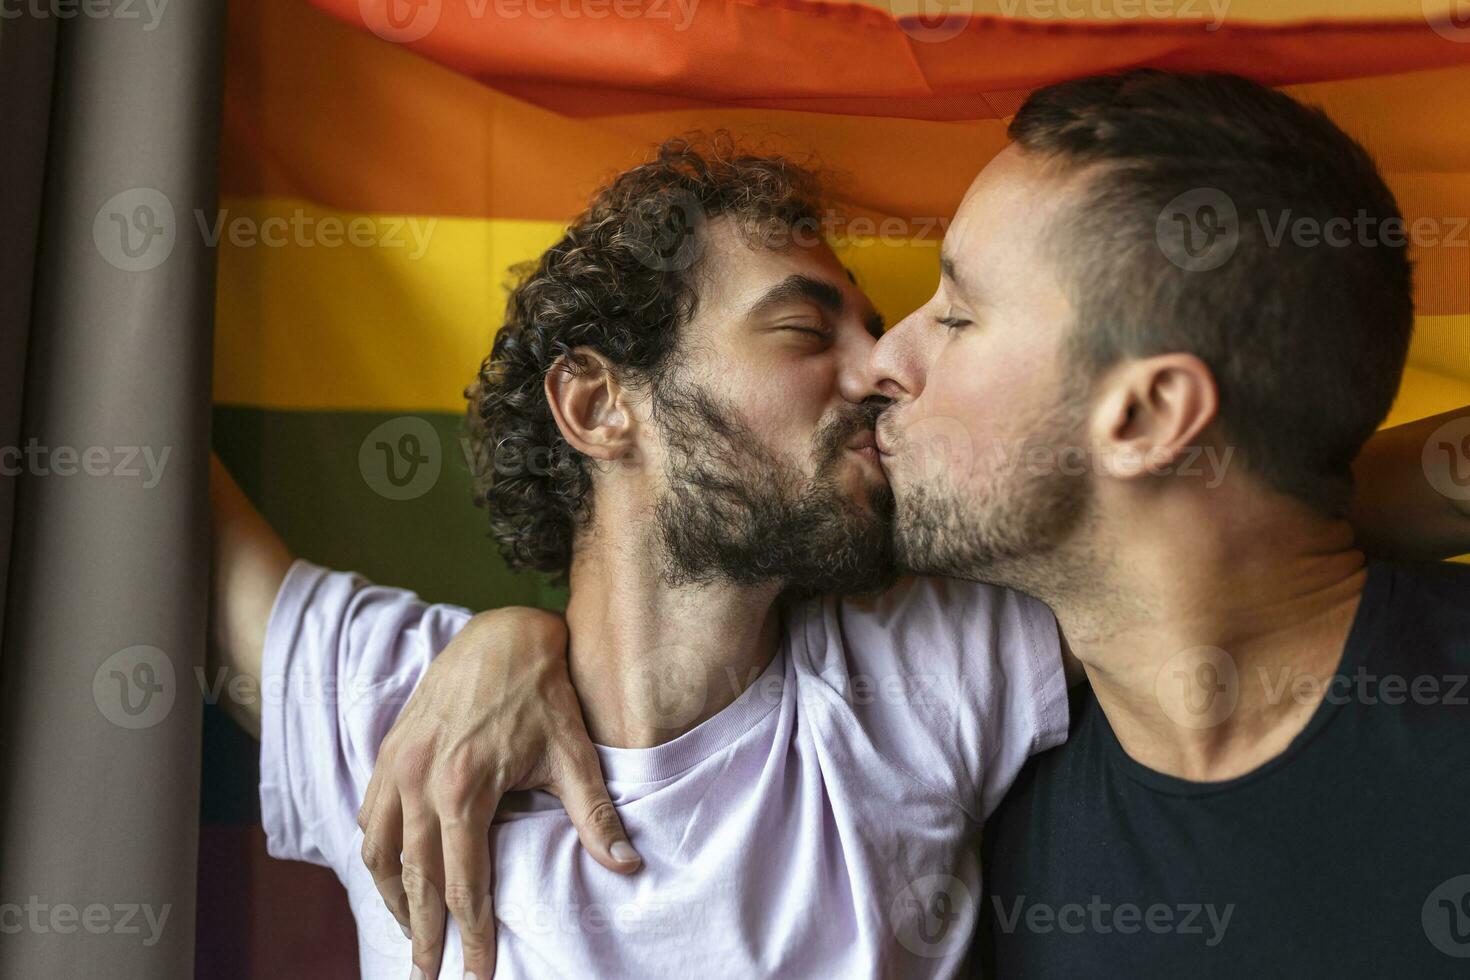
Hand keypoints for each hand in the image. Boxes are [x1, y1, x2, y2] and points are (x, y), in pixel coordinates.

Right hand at [356, 607, 639, 979]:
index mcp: (466, 787)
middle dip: (422, 933)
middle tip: (427, 974)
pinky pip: (368, 816)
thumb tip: (627, 866)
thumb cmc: (543, 694)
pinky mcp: (389, 750)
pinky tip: (391, 874)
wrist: (504, 635)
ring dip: (391, 898)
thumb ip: (594, 816)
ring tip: (409, 933)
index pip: (463, 883)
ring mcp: (397, 764)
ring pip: (378, 852)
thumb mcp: (573, 754)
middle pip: (413, 878)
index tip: (476, 973)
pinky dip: (376, 852)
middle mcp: (420, 780)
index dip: (470, 934)